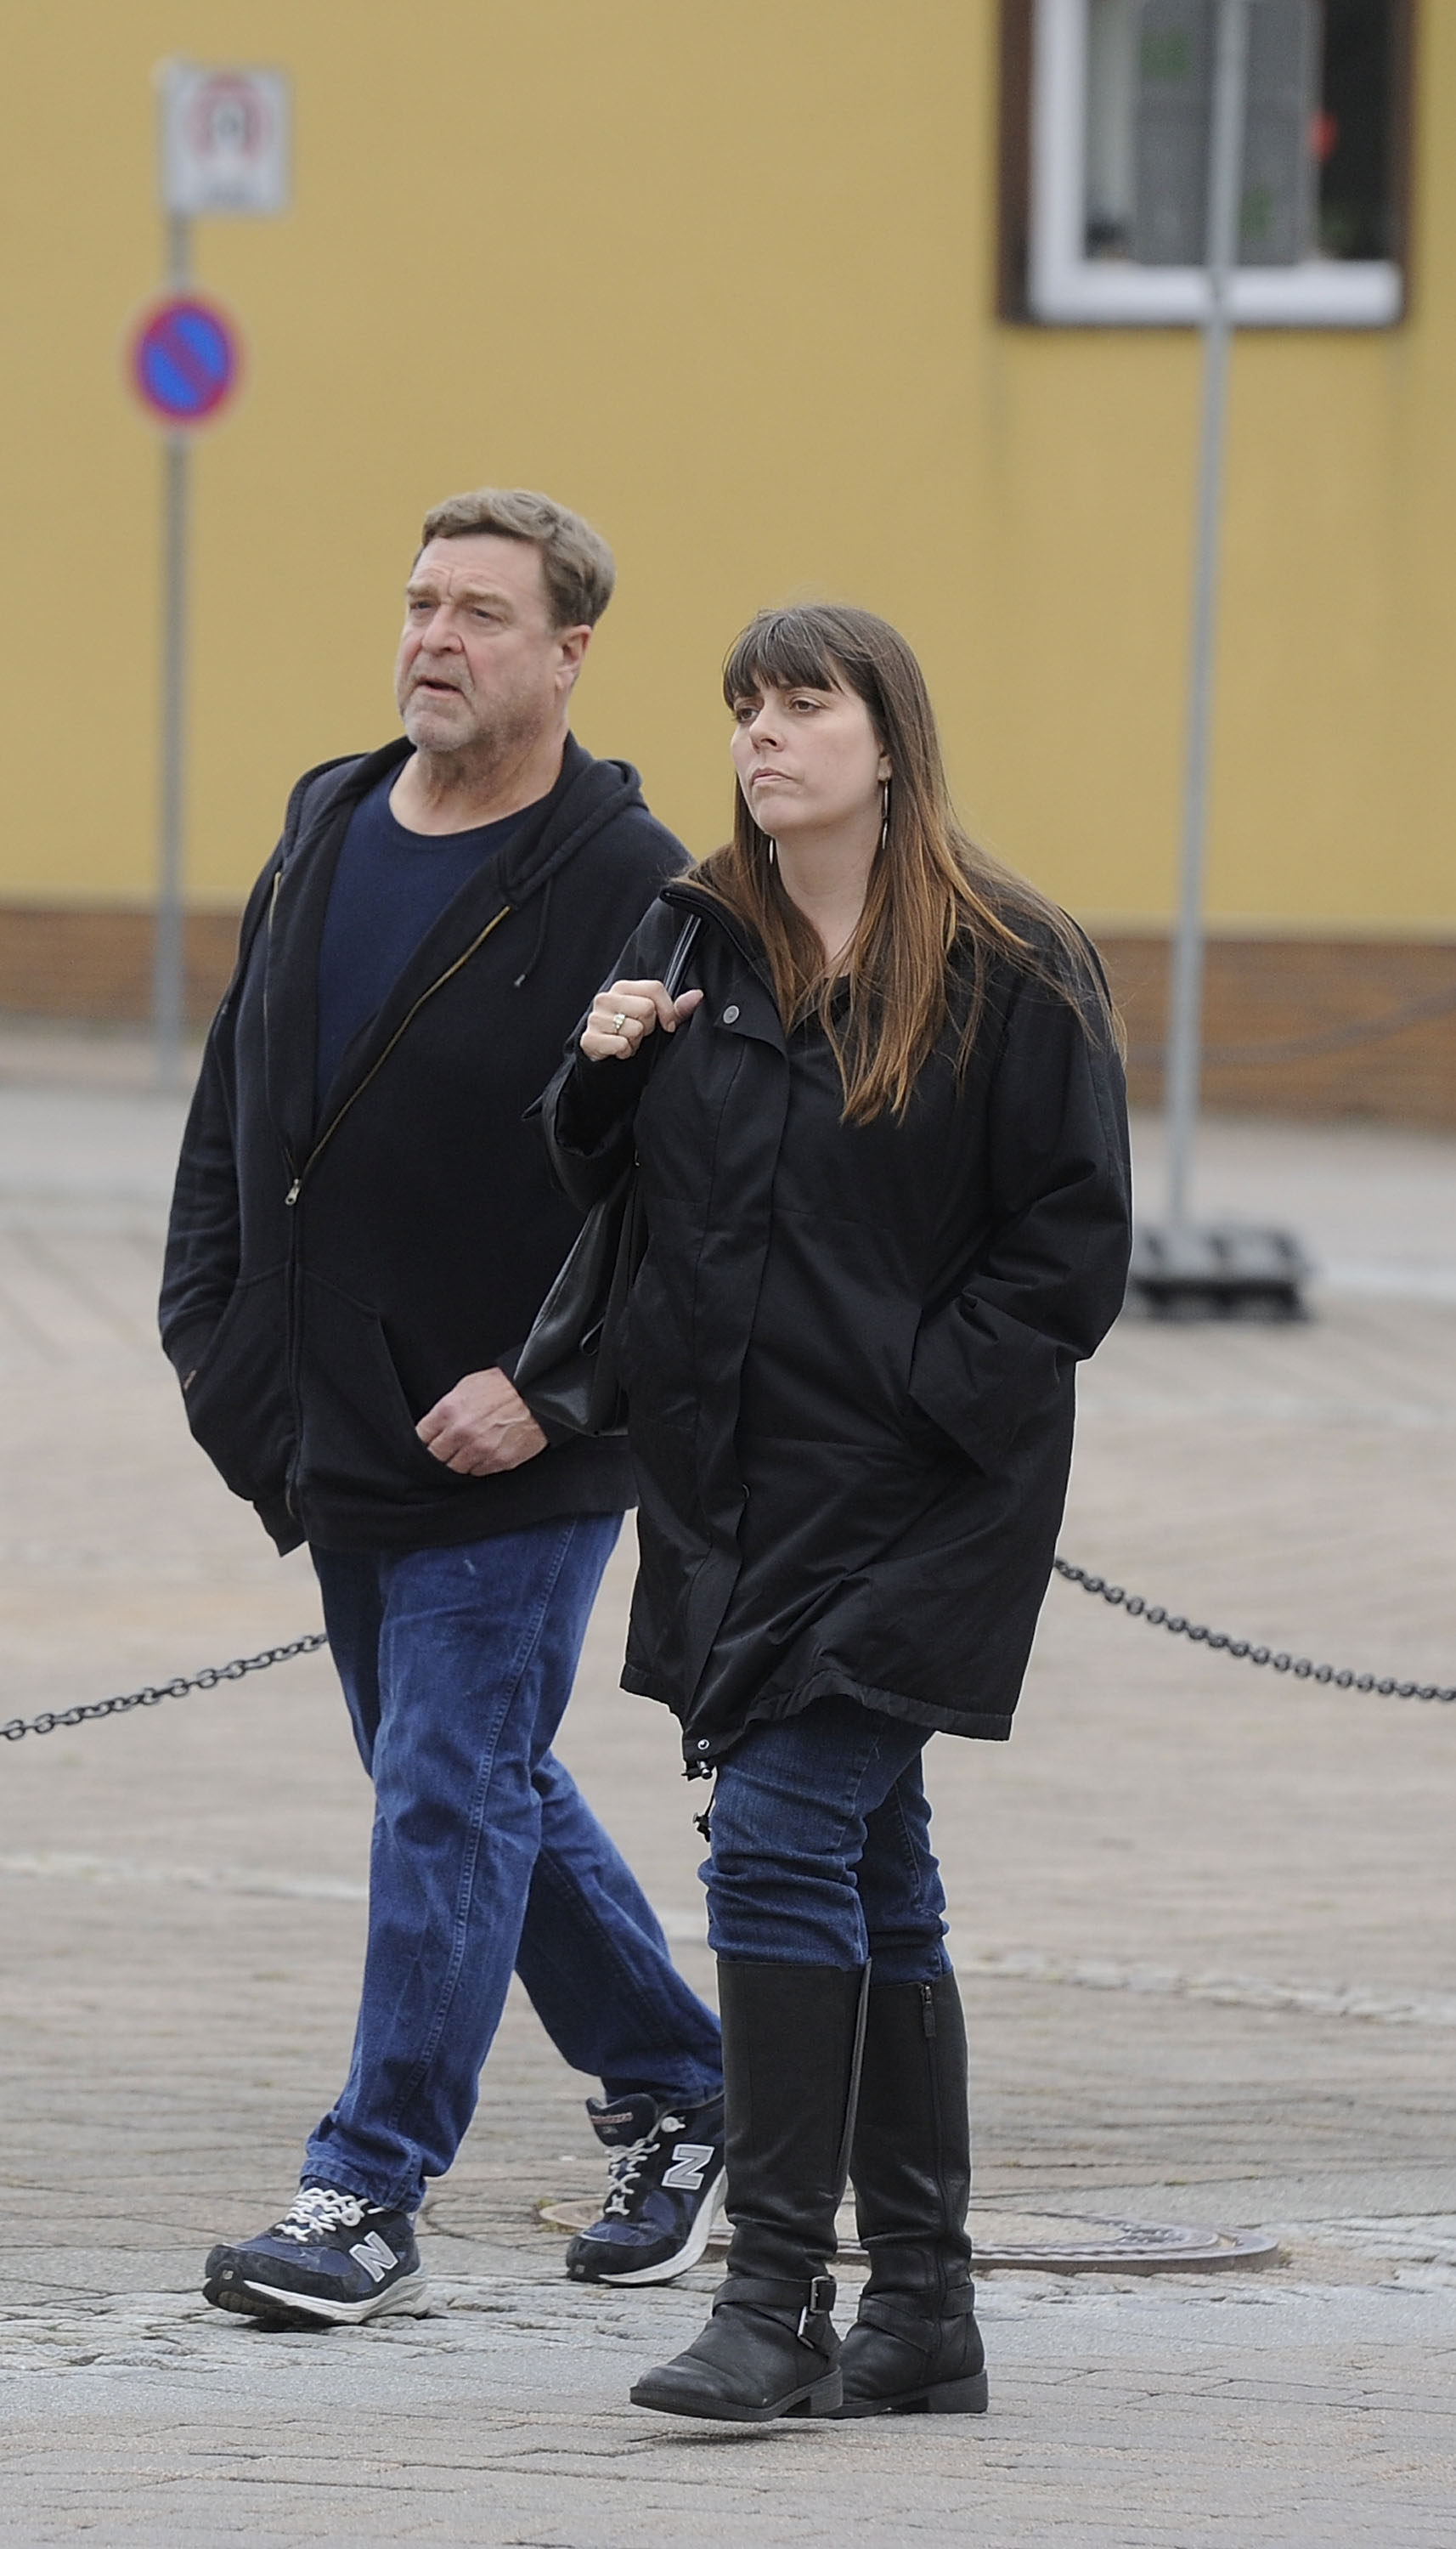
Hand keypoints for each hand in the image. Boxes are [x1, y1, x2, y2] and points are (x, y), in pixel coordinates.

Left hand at [416, 1367, 547, 1474]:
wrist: (538, 1393)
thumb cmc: (504, 1386)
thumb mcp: (467, 1386)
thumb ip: (447, 1409)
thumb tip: (436, 1426)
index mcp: (449, 1411)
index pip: (422, 1437)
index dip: (426, 1439)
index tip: (432, 1440)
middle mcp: (461, 1432)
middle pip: (436, 1457)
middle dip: (442, 1452)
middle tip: (451, 1447)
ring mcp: (480, 1449)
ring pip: (457, 1468)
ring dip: (461, 1461)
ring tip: (472, 1448)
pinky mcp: (498, 1460)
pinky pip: (479, 1472)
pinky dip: (480, 1464)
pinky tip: (488, 1451)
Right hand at [581, 977, 703, 1061]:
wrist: (604, 1057)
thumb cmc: (630, 1034)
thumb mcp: (655, 1021)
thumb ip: (676, 1009)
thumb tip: (698, 996)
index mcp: (623, 988)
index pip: (654, 988)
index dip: (667, 1009)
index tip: (668, 1025)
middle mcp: (606, 998)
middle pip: (646, 1008)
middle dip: (648, 1027)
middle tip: (640, 1033)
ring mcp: (595, 1018)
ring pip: (634, 1029)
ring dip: (636, 1042)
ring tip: (628, 1041)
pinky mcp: (589, 1038)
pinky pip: (620, 1044)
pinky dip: (624, 1053)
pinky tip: (619, 1051)